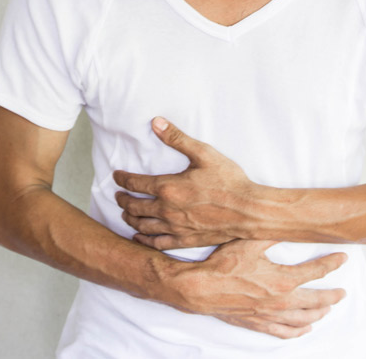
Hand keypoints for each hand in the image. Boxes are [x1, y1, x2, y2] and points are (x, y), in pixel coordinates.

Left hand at [114, 117, 263, 249]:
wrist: (248, 210)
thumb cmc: (228, 181)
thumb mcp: (203, 153)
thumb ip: (177, 138)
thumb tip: (156, 122)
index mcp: (168, 187)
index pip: (135, 183)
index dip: (122, 179)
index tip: (116, 176)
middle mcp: (167, 210)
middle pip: (134, 206)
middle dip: (122, 200)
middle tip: (118, 195)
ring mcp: (175, 228)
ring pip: (142, 226)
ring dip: (130, 218)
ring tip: (125, 213)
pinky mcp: (185, 240)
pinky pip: (157, 243)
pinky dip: (144, 240)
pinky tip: (140, 237)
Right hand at [164, 239, 346, 337]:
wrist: (202, 289)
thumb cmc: (223, 265)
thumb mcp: (249, 242)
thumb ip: (271, 233)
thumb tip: (285, 222)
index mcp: (283, 279)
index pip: (315, 271)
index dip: (331, 263)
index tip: (342, 258)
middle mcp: (281, 300)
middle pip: (316, 301)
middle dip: (332, 295)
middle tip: (342, 292)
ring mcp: (271, 315)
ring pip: (303, 319)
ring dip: (319, 313)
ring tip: (327, 308)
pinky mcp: (258, 323)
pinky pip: (285, 332)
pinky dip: (298, 331)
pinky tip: (304, 329)